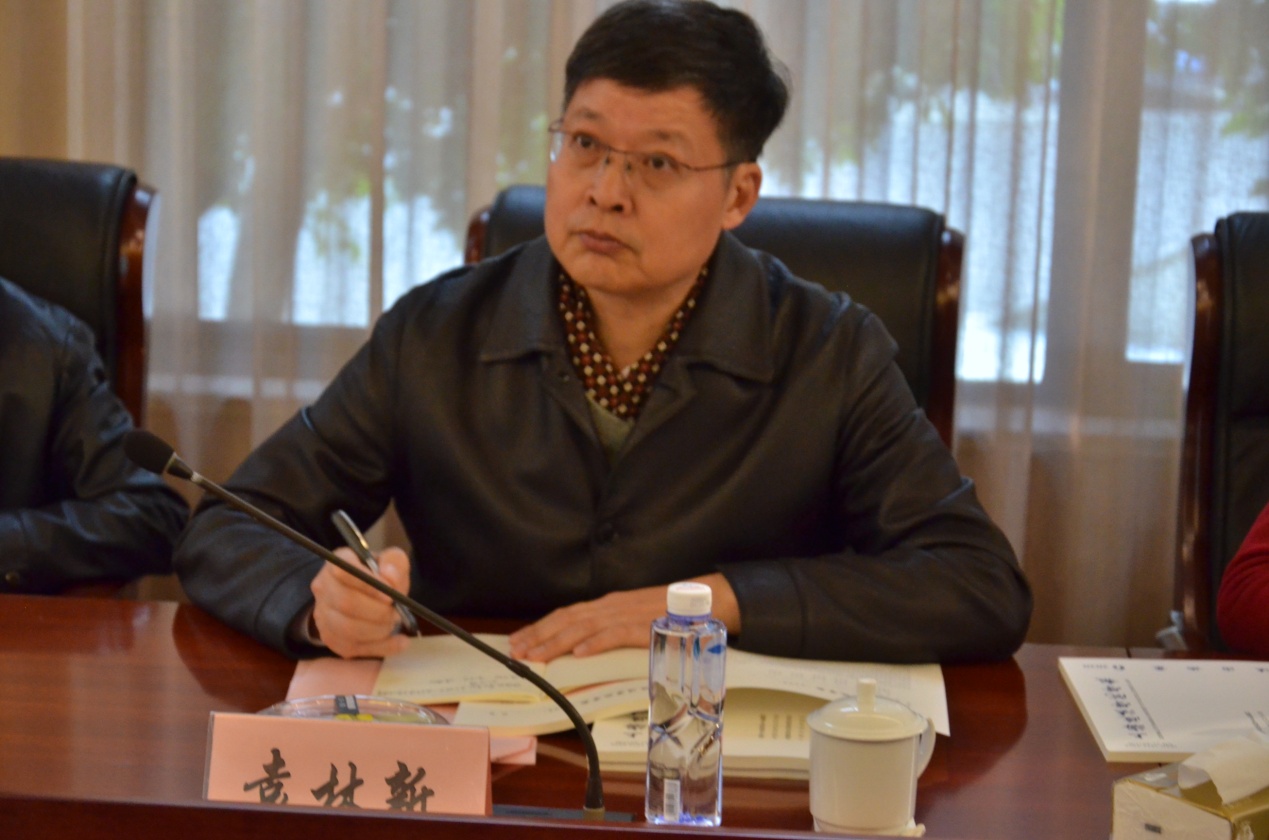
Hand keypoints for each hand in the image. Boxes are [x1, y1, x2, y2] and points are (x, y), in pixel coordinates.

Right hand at [310, 546, 412, 658]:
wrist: (364, 597)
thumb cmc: (379, 577)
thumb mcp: (391, 561)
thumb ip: (394, 562)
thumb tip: (389, 576)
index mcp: (337, 563)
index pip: (343, 570)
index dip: (369, 584)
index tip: (390, 596)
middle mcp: (323, 587)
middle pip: (346, 602)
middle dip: (377, 612)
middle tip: (397, 614)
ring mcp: (322, 614)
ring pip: (347, 629)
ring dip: (378, 630)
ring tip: (394, 624)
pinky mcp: (330, 638)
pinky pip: (352, 648)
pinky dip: (381, 647)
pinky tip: (399, 642)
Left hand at [508, 573, 740, 661]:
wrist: (703, 602)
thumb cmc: (669, 615)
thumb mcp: (633, 620)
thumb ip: (611, 632)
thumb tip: (587, 650)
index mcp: (608, 605)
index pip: (567, 614)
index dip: (540, 627)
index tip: (519, 640)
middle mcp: (612, 606)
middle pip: (567, 619)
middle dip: (539, 635)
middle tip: (517, 651)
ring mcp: (627, 614)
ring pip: (584, 627)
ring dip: (557, 641)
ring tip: (537, 654)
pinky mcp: (643, 625)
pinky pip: (615, 634)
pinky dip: (596, 643)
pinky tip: (580, 654)